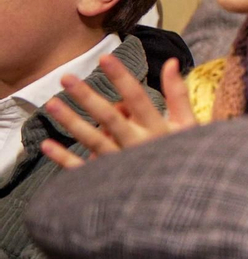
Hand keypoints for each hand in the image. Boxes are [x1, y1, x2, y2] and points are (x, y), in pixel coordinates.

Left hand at [40, 56, 196, 168]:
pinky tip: (47, 145)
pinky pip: (84, 170)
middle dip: (88, 97)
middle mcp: (138, 146)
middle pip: (110, 118)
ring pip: (94, 141)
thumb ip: (177, 94)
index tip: (106, 58)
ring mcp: (122, 164)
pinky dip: (65, 159)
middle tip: (66, 77)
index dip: (122, 78)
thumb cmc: (188, 157)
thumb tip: (169, 62)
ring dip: (72, 123)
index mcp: (158, 130)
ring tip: (52, 104)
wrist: (181, 200)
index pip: (138, 99)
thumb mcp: (189, 125)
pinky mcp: (109, 182)